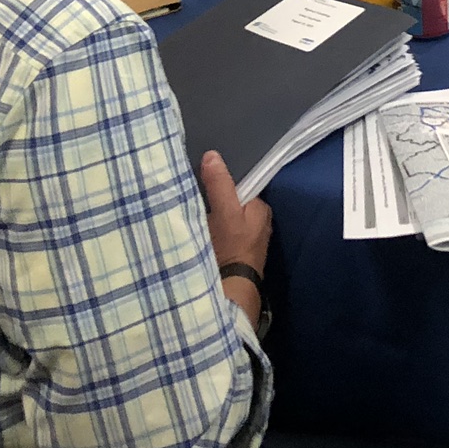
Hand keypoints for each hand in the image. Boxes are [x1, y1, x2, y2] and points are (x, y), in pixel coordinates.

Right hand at [200, 150, 270, 322]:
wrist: (230, 293)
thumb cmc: (232, 249)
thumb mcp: (225, 213)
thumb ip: (220, 185)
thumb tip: (212, 155)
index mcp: (260, 209)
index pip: (241, 184)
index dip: (222, 179)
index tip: (201, 174)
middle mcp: (257, 224)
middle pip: (232, 202)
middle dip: (215, 198)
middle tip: (190, 191)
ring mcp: (245, 242)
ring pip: (224, 219)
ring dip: (210, 216)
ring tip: (188, 208)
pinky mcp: (233, 256)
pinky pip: (219, 235)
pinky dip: (208, 232)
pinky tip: (194, 231)